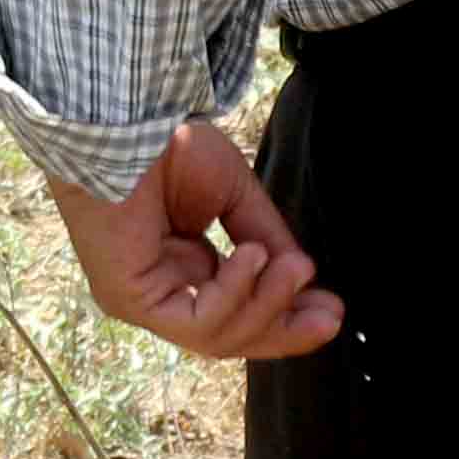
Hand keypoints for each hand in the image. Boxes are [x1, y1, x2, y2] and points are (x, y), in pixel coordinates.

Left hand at [43, 118, 343, 360]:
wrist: (127, 120)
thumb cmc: (168, 146)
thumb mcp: (234, 195)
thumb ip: (265, 237)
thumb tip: (303, 276)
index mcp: (181, 266)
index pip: (236, 312)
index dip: (284, 315)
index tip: (331, 309)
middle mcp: (160, 291)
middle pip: (230, 336)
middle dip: (284, 329)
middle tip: (331, 317)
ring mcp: (141, 300)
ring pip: (216, 337)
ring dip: (267, 306)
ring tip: (295, 270)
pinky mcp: (129, 299)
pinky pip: (195, 321)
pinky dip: (234, 294)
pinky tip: (254, 259)